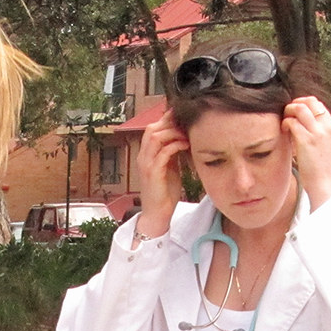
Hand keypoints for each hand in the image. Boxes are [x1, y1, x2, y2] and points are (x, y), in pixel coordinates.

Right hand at [134, 109, 188, 238]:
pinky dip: (175, 145)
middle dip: (169, 123)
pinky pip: (163, 152)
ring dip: (173, 132)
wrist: (157, 214)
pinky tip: (186, 145)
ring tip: (187, 133)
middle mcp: (143, 156)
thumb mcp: (170, 168)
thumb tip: (183, 139)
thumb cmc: (164, 192)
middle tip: (186, 122)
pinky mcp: (153, 173)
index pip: (152, 129)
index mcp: (146, 154)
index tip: (181, 116)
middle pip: (152, 129)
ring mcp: (146, 164)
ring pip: (155, 137)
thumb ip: (172, 153)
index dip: (166, 120)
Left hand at [282, 97, 330, 211]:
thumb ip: (318, 136)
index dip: (304, 104)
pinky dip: (285, 124)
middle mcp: (326, 127)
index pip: (318, 105)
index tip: (295, 113)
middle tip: (287, 114)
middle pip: (309, 101)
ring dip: (288, 112)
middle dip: (295, 104)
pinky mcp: (306, 140)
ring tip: (284, 123)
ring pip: (300, 108)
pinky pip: (292, 122)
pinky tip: (283, 132)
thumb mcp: (326, 149)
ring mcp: (317, 133)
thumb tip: (302, 129)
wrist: (326, 186)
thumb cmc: (323, 172)